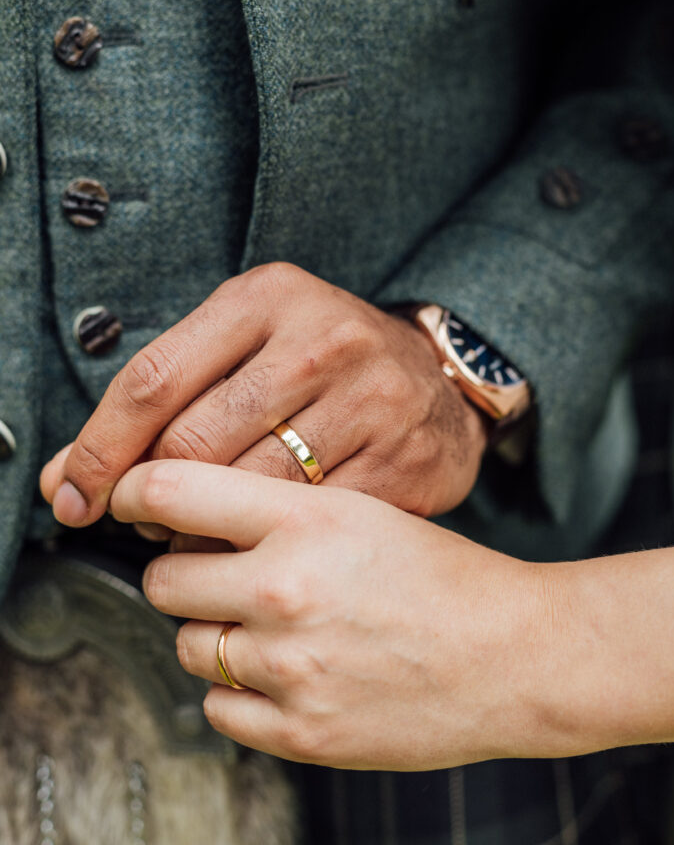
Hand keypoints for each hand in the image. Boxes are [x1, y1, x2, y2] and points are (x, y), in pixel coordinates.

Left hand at [41, 263, 486, 525]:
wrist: (437, 380)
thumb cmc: (318, 363)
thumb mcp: (241, 347)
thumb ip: (157, 403)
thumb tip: (65, 482)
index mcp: (266, 298)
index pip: (153, 379)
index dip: (100, 449)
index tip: (75, 493)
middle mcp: (322, 341)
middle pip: (193, 443)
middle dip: (150, 495)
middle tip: (145, 516)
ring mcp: (371, 400)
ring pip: (247, 493)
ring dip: (203, 530)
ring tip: (200, 530)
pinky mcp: (403, 461)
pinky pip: (305, 524)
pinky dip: (268, 547)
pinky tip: (260, 543)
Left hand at [109, 459, 553, 769]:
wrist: (511, 654)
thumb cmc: (441, 576)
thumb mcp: (360, 509)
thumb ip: (272, 508)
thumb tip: (186, 514)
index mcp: (305, 519)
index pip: (172, 490)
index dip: (131, 490)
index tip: (123, 497)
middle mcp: (286, 588)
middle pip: (163, 578)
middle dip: (184, 573)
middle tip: (222, 574)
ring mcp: (289, 666)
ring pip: (187, 645)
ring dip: (213, 633)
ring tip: (271, 626)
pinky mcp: (298, 732)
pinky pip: (216, 707)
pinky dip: (238, 691)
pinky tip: (288, 671)